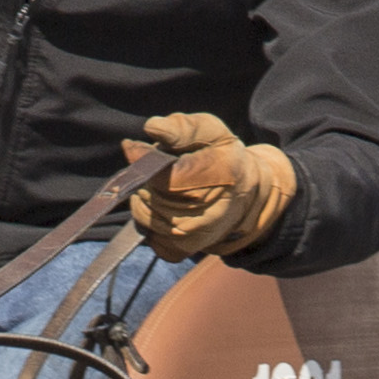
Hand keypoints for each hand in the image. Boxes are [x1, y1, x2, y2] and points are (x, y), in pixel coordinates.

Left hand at [124, 111, 300, 262]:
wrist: (244, 195)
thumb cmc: (221, 157)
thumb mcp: (211, 132)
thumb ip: (183, 127)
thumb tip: (152, 128)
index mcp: (220, 175)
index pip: (165, 175)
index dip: (143, 161)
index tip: (134, 148)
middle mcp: (207, 213)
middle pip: (151, 194)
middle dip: (148, 178)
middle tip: (163, 170)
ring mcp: (193, 236)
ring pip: (144, 215)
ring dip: (146, 197)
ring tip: (166, 186)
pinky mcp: (180, 251)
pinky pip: (147, 234)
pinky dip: (149, 219)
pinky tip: (166, 207)